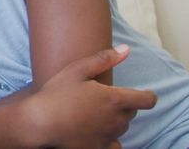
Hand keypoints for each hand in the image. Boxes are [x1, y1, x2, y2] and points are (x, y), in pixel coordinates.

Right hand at [22, 45, 155, 147]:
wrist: (39, 123)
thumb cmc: (56, 94)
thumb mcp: (77, 70)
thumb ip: (104, 59)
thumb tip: (126, 49)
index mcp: (115, 99)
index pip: (147, 100)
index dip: (149, 96)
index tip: (146, 93)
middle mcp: (116, 120)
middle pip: (131, 113)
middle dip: (123, 105)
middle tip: (103, 99)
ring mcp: (109, 136)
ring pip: (122, 127)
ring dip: (115, 120)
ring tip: (94, 114)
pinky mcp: (99, 148)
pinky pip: (114, 145)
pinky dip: (110, 139)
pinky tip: (98, 133)